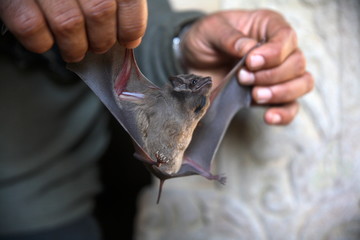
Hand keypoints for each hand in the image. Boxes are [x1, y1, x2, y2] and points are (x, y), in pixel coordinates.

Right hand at [0, 0, 146, 61]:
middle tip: (98, 46)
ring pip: (68, 25)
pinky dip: (41, 43)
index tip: (128, 39)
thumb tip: (129, 36)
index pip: (128, 0)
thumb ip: (114, 0)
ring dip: (75, 48)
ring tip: (75, 51)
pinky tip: (47, 41)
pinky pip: (31, 28)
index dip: (131, 26)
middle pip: (100, 13)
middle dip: (102, 41)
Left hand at [181, 10, 313, 124]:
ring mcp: (278, 74)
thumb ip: (229, 38)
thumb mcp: (210, 31)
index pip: (286, 38)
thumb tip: (248, 49)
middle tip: (243, 78)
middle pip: (297, 63)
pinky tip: (269, 116)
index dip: (273, 53)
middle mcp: (280, 50)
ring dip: (280, 93)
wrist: (194, 62)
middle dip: (271, 75)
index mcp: (268, 26)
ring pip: (301, 84)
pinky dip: (284, 114)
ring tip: (255, 95)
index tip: (250, 62)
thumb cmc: (205, 40)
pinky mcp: (271, 96)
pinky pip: (290, 107)